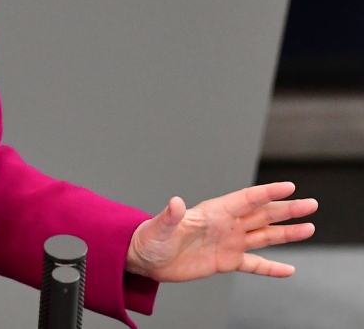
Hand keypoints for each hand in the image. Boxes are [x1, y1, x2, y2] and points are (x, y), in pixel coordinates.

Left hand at [125, 182, 316, 281]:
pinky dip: (272, 268)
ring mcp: (227, 243)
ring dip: (286, 233)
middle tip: (311, 204)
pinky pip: (254, 265)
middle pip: (262, 215)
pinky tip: (289, 269)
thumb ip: (171, 215)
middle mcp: (225, 225)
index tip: (289, 187)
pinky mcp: (225, 261)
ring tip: (310, 228)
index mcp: (213, 213)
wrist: (145, 259)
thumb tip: (175, 201)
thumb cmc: (150, 239)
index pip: (246, 199)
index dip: (268, 192)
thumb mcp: (160, 227)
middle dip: (287, 209)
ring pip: (263, 236)